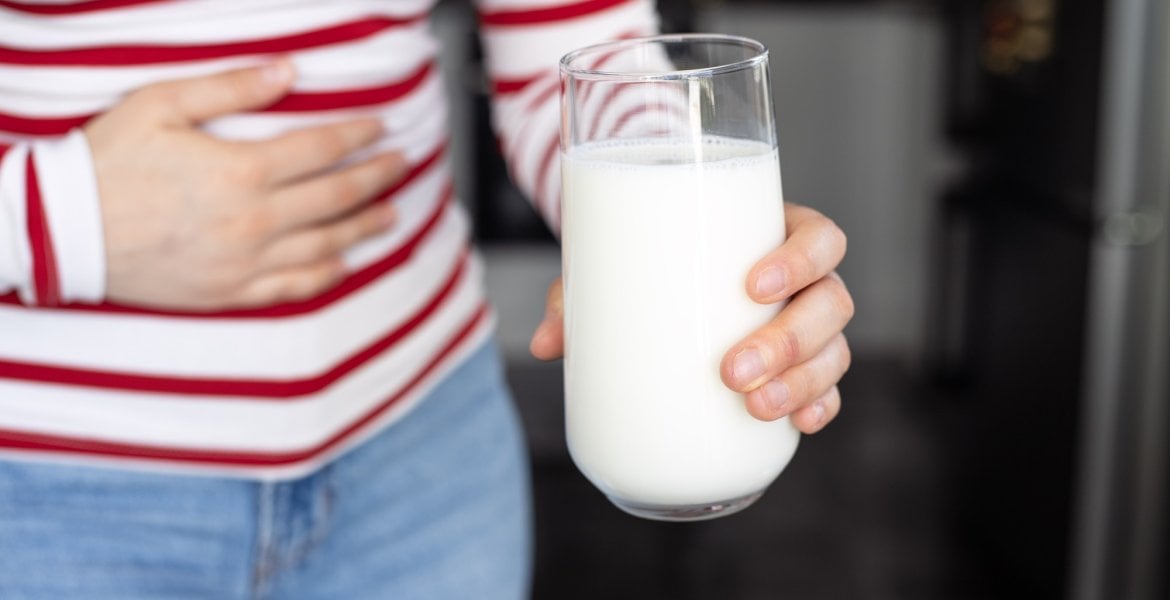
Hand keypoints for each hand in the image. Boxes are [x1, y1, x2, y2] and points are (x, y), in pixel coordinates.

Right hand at [85, 60, 404, 310]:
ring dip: (364, 227)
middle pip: (336, 197)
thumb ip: (231, 89)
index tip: (381, 128)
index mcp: (242, 170)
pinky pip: (294, 287)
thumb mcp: (162, 106)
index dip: (359, 136)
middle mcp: (254, 220)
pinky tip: (345, 263)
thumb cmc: (108, 163)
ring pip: (326, 245)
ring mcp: (246, 261)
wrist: (64, 230)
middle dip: (376, 178)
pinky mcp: (231, 292)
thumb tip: (287, 72)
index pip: (322, 149)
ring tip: (390, 214)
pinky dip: (327, 274)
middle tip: (400, 166)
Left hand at [530, 203, 852, 433]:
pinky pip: (830, 387)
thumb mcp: (622, 262)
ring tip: (754, 406)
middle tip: (731, 370)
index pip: (819, 237)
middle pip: (830, 302)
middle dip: (788, 341)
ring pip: (835, 349)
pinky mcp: (805, 367)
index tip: (752, 285)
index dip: (799, 259)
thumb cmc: (653, 257)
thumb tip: (543, 343)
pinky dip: (820, 405)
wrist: (662, 272)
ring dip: (802, 381)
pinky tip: (801, 423)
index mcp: (775, 231)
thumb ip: (583, 295)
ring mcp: (810, 325)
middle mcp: (805, 279)